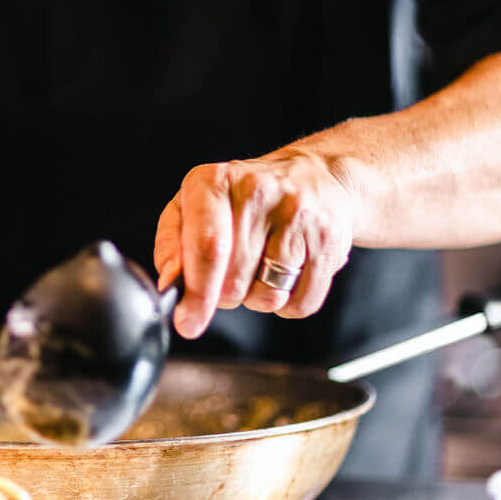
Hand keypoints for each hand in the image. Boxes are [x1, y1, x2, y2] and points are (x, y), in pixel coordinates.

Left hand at [154, 148, 355, 338]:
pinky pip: (300, 304)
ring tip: (261, 265)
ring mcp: (300, 216)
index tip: (188, 322)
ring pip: (267, 297)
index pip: (208, 247)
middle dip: (224, 294)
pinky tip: (287, 273)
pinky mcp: (330, 241)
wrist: (315, 177)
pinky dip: (287, 303)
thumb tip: (170, 284)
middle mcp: (259, 192)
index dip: (197, 293)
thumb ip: (172, 244)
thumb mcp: (194, 204)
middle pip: (233, 282)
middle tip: (230, 273)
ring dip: (256, 298)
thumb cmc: (242, 199)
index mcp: (216, 181)